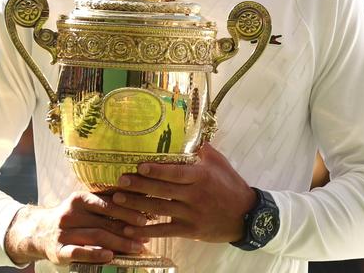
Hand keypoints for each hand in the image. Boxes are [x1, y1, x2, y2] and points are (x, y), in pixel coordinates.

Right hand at [3, 191, 150, 265]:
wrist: (38, 232)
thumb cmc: (72, 218)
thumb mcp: (84, 205)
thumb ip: (106, 202)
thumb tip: (140, 202)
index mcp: (79, 199)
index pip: (107, 204)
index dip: (128, 211)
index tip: (146, 217)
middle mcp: (69, 214)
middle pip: (104, 222)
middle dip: (128, 230)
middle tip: (146, 235)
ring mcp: (63, 233)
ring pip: (95, 237)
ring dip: (119, 243)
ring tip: (136, 247)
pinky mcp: (58, 251)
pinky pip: (78, 252)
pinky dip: (95, 254)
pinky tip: (110, 255)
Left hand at [110, 144, 256, 242]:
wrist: (245, 216)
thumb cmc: (231, 186)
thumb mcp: (221, 164)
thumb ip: (204, 150)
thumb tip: (190, 132)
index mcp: (202, 177)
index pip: (176, 173)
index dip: (156, 171)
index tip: (139, 166)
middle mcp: (195, 195)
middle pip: (162, 190)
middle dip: (139, 186)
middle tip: (121, 181)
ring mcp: (191, 214)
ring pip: (159, 209)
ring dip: (137, 205)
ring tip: (118, 200)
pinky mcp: (189, 230)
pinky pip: (165, 231)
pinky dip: (147, 231)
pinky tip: (131, 229)